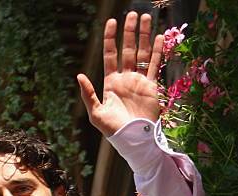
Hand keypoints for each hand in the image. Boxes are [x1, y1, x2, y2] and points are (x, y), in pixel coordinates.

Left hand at [77, 11, 163, 136]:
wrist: (134, 139)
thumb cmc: (113, 130)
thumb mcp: (96, 113)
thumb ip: (88, 94)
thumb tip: (79, 75)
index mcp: (111, 83)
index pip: (110, 55)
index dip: (111, 39)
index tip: (111, 22)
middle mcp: (125, 78)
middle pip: (127, 49)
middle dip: (130, 32)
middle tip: (133, 14)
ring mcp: (139, 81)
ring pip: (142, 53)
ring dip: (144, 36)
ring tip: (147, 17)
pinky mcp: (151, 86)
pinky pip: (154, 65)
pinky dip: (157, 51)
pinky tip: (158, 37)